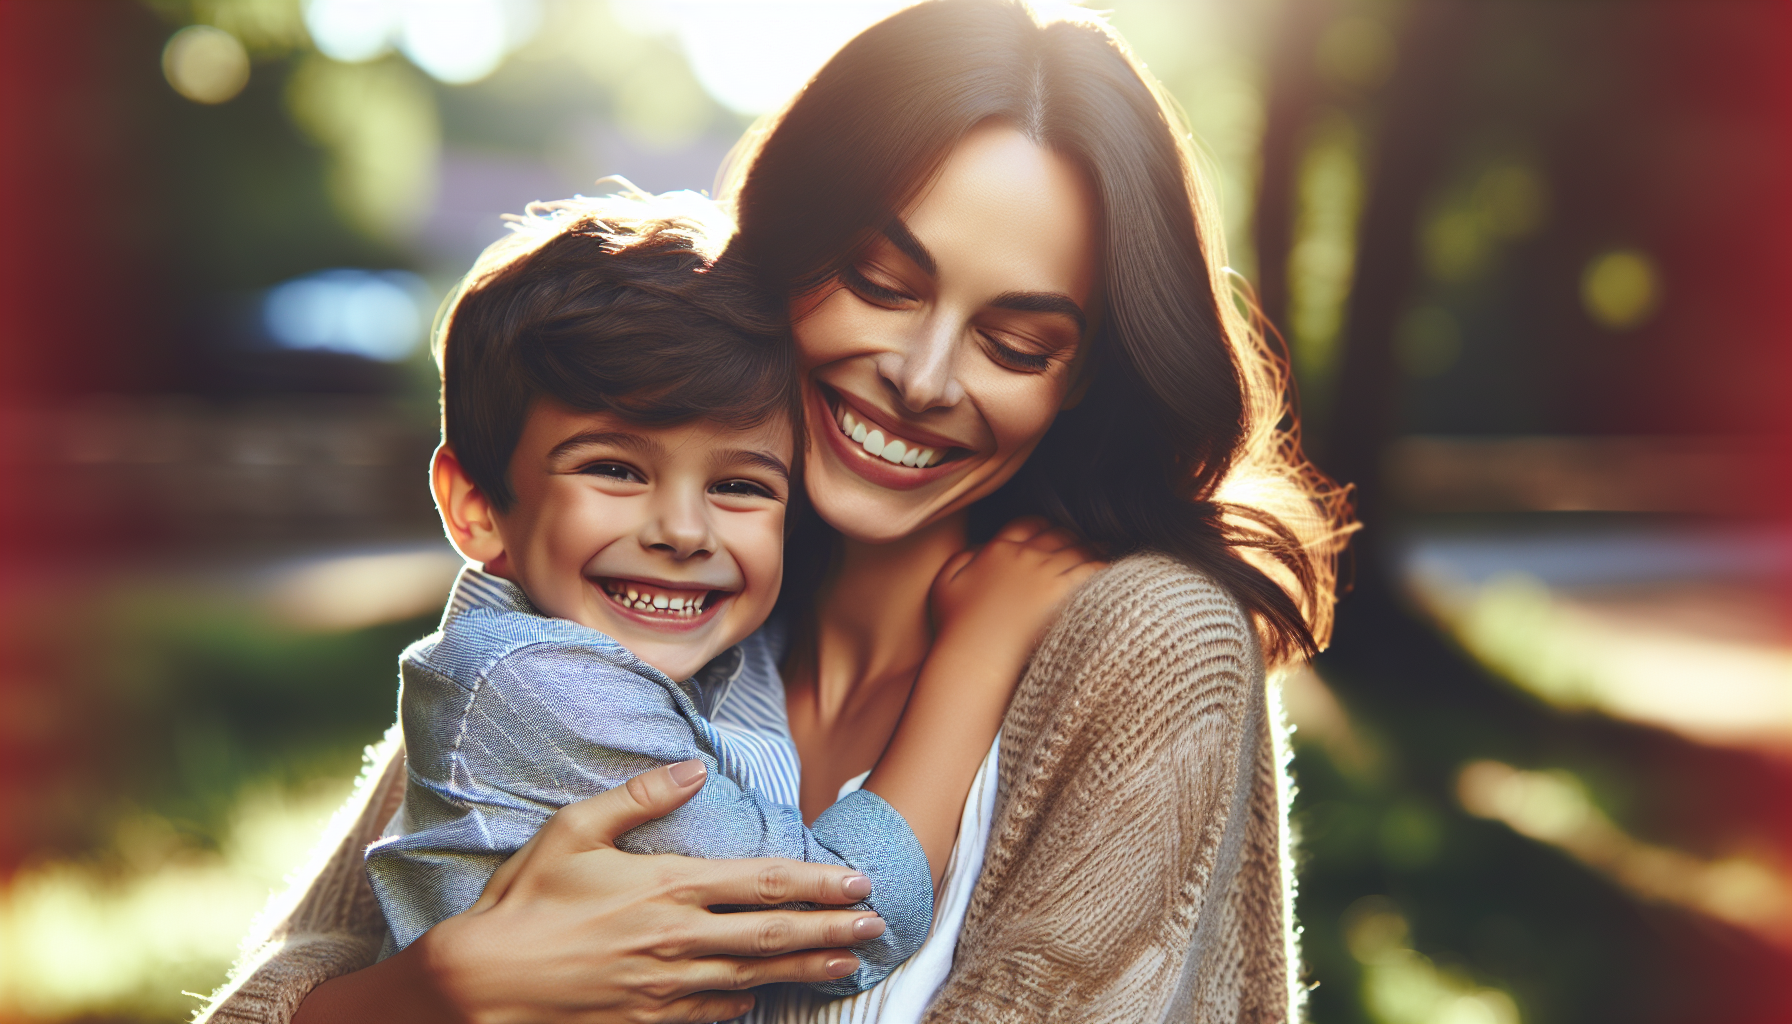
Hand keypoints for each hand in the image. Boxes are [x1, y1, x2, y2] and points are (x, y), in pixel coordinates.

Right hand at [294, 762, 883, 1023]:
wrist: (479, 984)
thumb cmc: (523, 902)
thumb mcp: (573, 830)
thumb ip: (640, 796)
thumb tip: (695, 767)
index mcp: (669, 886)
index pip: (766, 883)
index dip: (820, 883)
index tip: (858, 882)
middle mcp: (679, 940)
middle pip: (777, 936)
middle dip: (833, 931)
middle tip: (876, 927)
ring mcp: (667, 989)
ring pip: (756, 979)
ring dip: (806, 971)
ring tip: (846, 965)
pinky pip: (715, 1016)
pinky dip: (746, 1005)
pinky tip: (765, 999)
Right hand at [930, 516, 1105, 658]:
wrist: (975, 655)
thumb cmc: (955, 626)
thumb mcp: (944, 583)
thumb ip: (961, 558)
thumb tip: (978, 549)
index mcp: (997, 549)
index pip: (1027, 524)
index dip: (1044, 525)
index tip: (1052, 532)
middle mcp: (1023, 556)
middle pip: (1057, 534)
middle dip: (1072, 536)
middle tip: (1084, 542)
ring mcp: (1044, 573)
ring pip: (1077, 549)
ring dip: (1091, 549)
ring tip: (1102, 552)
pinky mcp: (1061, 593)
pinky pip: (1090, 570)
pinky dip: (1102, 567)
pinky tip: (1110, 570)